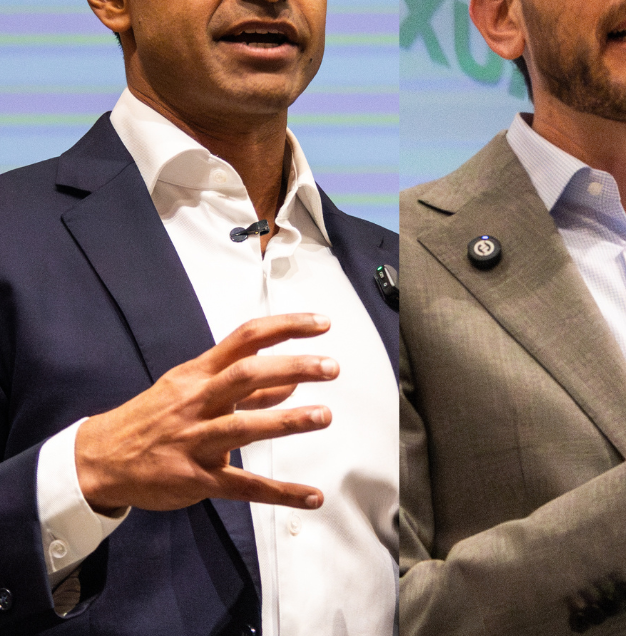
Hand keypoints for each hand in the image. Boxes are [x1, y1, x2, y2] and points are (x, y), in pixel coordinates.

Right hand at [75, 313, 338, 513]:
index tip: (323, 324)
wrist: (98, 459)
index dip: (286, 327)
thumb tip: (295, 380)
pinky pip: (243, 487)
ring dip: (287, 421)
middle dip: (292, 367)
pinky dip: (280, 493)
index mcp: (198, 374)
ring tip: (325, 415)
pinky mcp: (195, 479)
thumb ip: (247, 388)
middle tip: (331, 366)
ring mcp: (194, 441)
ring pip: (243, 427)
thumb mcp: (194, 389)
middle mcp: (197, 402)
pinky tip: (312, 496)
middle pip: (246, 375)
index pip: (246, 338)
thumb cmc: (155, 417)